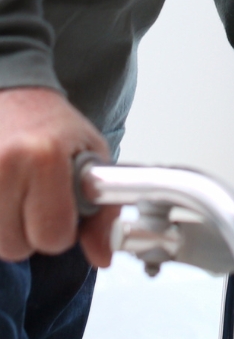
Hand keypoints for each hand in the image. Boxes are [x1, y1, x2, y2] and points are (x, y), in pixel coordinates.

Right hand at [0, 88, 117, 266]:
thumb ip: (103, 213)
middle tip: (37, 199)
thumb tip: (102, 257)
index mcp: (44, 157)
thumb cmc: (56, 128)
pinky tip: (3, 195)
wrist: (18, 97)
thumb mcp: (92, 160)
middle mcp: (6, 165)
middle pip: (17, 246)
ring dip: (9, 229)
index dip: (61, 229)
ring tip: (19, 195)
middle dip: (32, 231)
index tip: (61, 207)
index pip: (52, 236)